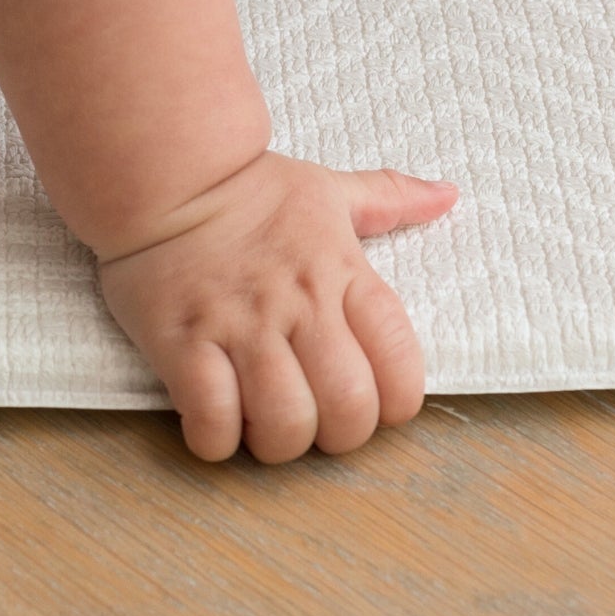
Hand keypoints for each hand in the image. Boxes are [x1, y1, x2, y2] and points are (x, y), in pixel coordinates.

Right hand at [96, 150, 458, 463]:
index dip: (399, 400)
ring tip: (267, 423)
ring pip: (285, 425)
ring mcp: (241, 327)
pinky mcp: (183, 345)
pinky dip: (219, 439)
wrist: (167, 174)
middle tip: (320, 421)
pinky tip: (219, 419)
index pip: (399, 357)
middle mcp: (300, 305)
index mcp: (342, 272)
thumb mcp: (329, 189)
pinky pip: (212, 421)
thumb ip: (391, 198)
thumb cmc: (251, 189)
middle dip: (341, 435)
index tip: (379, 403)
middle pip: (349, 407)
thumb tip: (447, 196)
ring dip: (280, 442)